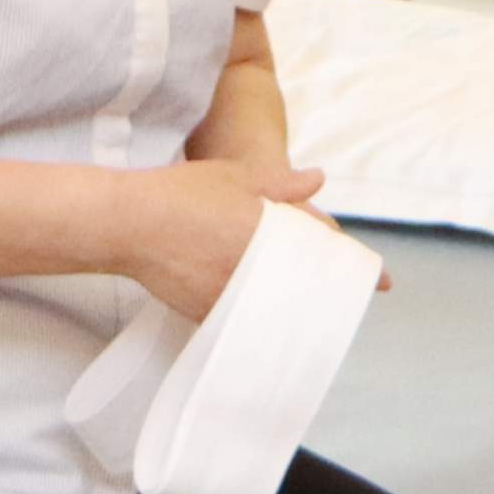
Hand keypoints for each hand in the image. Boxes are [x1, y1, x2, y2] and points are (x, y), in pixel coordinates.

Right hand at [121, 154, 327, 319]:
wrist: (130, 223)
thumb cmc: (182, 194)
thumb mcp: (238, 176)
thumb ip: (283, 182)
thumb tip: (317, 179)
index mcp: (273, 231)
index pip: (324, 246)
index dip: (345, 257)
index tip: (364, 272)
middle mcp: (258, 268)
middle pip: (306, 283)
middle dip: (318, 281)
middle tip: (326, 281)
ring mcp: (234, 296)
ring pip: (275, 304)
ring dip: (285, 297)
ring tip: (291, 291)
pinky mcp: (210, 314)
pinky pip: (243, 317)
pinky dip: (251, 308)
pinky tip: (252, 299)